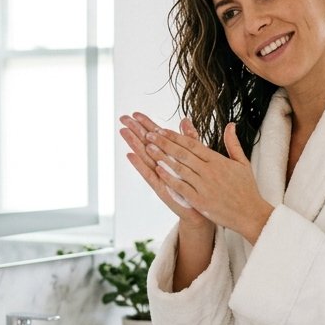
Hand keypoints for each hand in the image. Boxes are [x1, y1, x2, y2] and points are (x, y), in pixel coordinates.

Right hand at [119, 112, 211, 228]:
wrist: (201, 212)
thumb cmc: (198, 186)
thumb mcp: (196, 159)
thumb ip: (189, 140)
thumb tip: (185, 120)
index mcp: (170, 157)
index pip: (156, 137)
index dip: (146, 124)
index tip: (135, 113)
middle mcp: (162, 166)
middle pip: (146, 144)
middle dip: (135, 131)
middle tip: (123, 118)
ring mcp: (161, 177)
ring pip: (145, 157)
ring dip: (134, 144)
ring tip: (124, 132)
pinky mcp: (162, 189)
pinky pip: (149, 176)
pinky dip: (140, 166)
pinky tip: (130, 156)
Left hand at [141, 119, 273, 242]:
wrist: (250, 214)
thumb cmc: (246, 189)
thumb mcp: (242, 163)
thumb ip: (233, 143)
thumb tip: (230, 125)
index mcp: (218, 161)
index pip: (193, 144)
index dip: (176, 136)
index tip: (161, 130)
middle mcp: (209, 171)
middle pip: (183, 153)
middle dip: (164, 143)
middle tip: (149, 135)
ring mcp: (204, 186)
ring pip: (179, 168)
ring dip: (162, 157)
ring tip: (148, 148)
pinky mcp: (200, 201)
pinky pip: (181, 187)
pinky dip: (169, 178)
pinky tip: (157, 170)